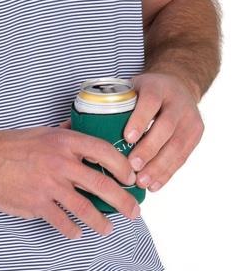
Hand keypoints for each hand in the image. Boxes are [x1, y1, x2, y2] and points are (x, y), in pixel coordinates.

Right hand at [0, 124, 140, 239]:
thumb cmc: (10, 145)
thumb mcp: (42, 133)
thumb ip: (65, 134)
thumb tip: (83, 129)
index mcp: (64, 142)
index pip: (104, 152)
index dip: (123, 166)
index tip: (130, 177)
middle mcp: (60, 163)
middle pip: (102, 184)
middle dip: (123, 201)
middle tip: (133, 211)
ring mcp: (49, 185)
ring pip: (86, 209)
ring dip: (101, 222)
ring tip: (107, 229)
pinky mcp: (36, 204)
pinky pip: (62, 222)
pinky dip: (72, 230)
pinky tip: (76, 232)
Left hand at [124, 72, 203, 191]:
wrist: (179, 85)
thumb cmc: (145, 92)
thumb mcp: (132, 88)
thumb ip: (113, 103)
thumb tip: (75, 126)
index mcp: (157, 87)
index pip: (150, 102)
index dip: (139, 120)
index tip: (127, 138)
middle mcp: (177, 101)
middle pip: (165, 127)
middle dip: (149, 149)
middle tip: (132, 166)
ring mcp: (189, 118)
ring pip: (176, 145)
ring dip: (159, 166)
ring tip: (142, 182)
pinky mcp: (196, 134)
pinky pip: (183, 156)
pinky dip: (167, 172)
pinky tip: (154, 185)